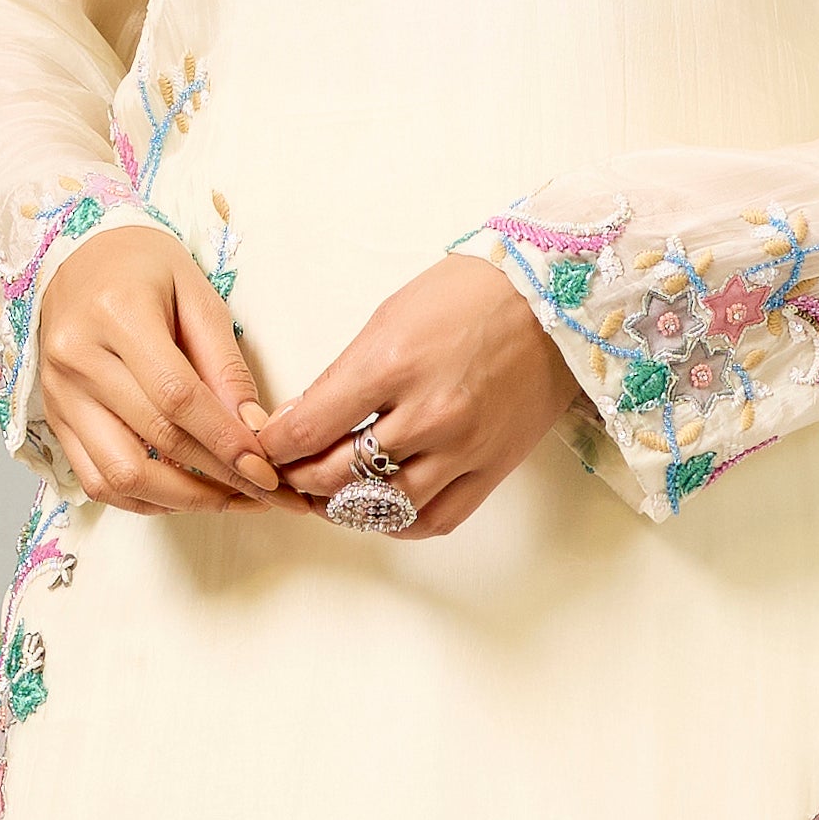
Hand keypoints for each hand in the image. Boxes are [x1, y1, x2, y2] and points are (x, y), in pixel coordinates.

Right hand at [35, 223, 279, 511]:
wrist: (80, 258)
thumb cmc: (144, 269)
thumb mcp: (197, 295)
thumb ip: (224, 363)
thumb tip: (254, 429)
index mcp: (117, 314)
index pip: (177, 397)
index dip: (225, 441)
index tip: (266, 470)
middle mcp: (78, 358)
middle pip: (155, 440)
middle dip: (219, 477)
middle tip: (264, 493)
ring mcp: (60, 394)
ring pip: (120, 475)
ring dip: (182, 499)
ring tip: (230, 499)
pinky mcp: (54, 418)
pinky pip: (95, 480)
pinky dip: (144, 499)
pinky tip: (184, 494)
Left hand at [252, 257, 586, 540]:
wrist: (554, 301)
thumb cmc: (468, 297)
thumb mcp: (389, 319)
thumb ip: (343, 377)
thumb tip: (297, 423)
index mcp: (392, 364)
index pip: (309, 428)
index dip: (273, 447)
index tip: (263, 447)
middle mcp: (428, 414)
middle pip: (336, 475)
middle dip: (297, 478)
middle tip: (286, 472)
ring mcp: (463, 447)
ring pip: (382, 506)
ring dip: (342, 507)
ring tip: (326, 494)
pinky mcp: (493, 468)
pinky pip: (436, 519)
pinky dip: (398, 523)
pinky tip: (380, 509)